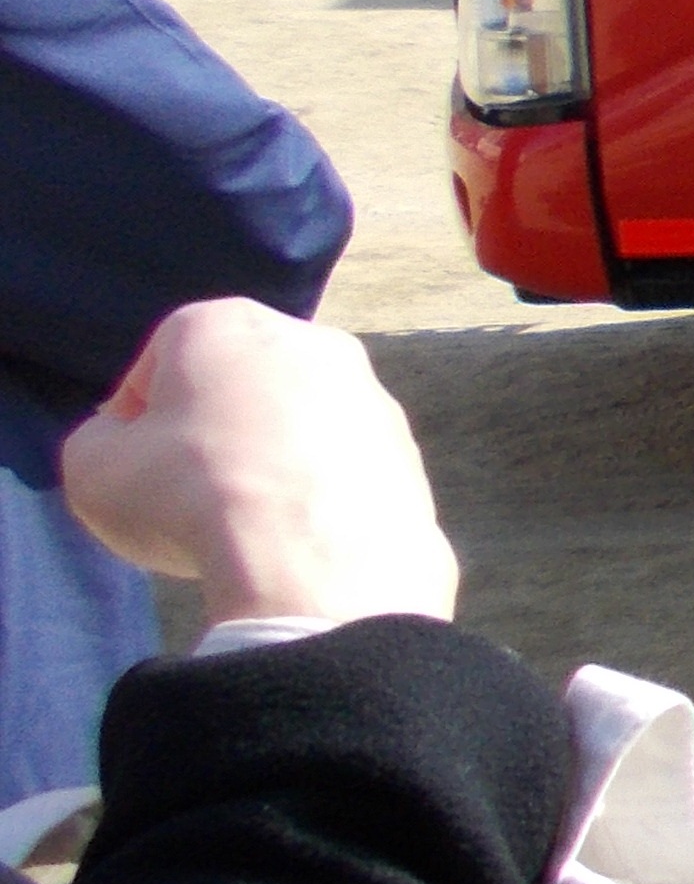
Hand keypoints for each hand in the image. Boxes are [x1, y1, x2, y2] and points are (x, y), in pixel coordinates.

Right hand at [63, 300, 459, 632]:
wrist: (316, 560)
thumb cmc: (190, 495)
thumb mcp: (93, 470)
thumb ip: (101, 442)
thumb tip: (126, 442)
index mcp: (226, 323)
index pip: (161, 359)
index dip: (135, 415)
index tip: (133, 462)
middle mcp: (311, 341)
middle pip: (239, 385)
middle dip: (211, 430)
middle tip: (187, 492)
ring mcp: (371, 394)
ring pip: (299, 423)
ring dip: (271, 459)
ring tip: (246, 522)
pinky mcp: (409, 450)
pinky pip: (344, 467)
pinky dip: (321, 493)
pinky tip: (299, 536)